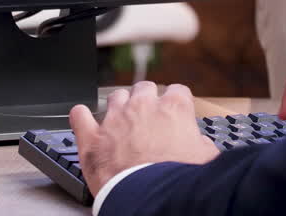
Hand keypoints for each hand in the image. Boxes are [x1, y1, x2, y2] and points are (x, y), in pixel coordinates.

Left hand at [70, 81, 218, 195]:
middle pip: (144, 87)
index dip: (176, 102)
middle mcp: (143, 107)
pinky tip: (83, 118)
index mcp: (174, 108)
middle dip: (147, 98)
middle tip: (148, 116)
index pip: (178, 91)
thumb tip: (199, 145)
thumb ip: (200, 143)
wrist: (151, 199)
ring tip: (121, 119)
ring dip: (120, 105)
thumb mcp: (205, 159)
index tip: (175, 112)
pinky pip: (80, 116)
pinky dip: (81, 117)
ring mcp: (115, 119)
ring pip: (116, 96)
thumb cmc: (179, 179)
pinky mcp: (92, 138)